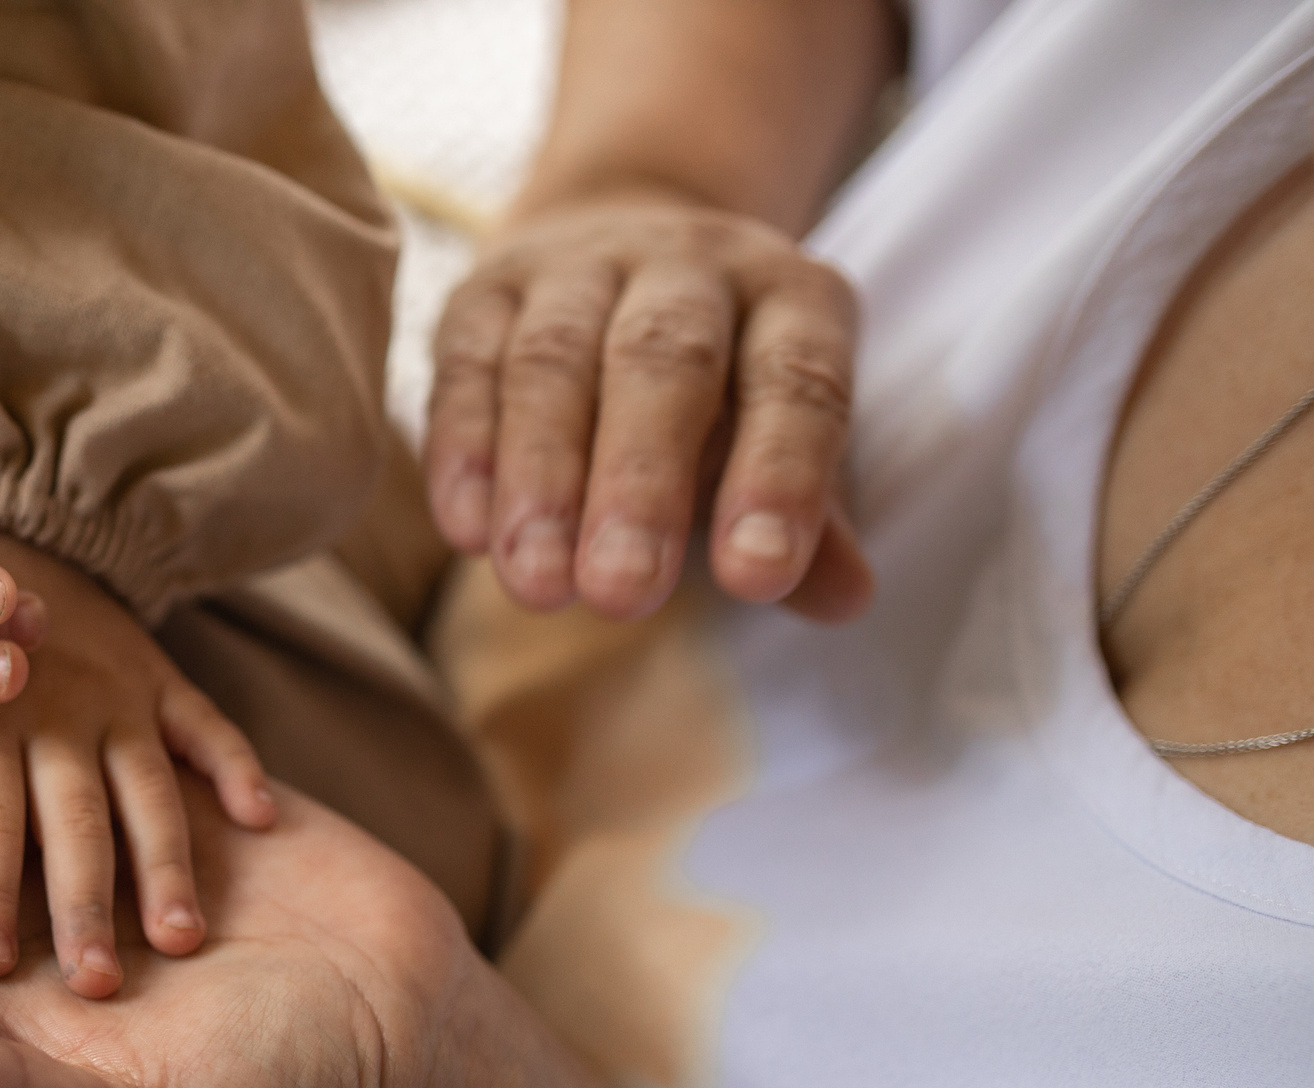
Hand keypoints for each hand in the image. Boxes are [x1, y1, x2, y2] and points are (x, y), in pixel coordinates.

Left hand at [0, 530, 274, 998]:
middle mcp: (46, 715)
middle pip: (72, 820)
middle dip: (82, 904)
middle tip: (96, 988)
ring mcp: (115, 701)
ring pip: (146, 791)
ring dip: (166, 866)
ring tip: (180, 941)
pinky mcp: (167, 682)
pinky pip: (207, 725)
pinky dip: (234, 766)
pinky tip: (258, 818)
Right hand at [426, 192, 872, 621]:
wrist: (618, 260)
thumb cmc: (718, 391)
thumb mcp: (780, 441)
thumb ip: (813, 522)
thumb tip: (847, 599)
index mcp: (790, 298)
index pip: (798, 382)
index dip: (780, 477)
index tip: (757, 579)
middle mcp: (690, 262)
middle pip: (664, 359)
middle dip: (640, 483)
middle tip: (624, 594)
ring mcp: (578, 267)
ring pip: (554, 361)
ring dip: (541, 479)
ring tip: (538, 587)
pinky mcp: (485, 291)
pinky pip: (468, 367)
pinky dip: (466, 452)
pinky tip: (467, 534)